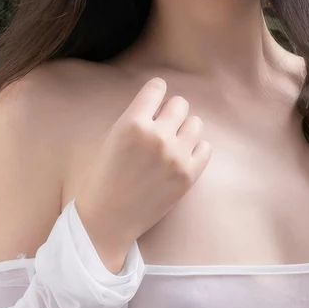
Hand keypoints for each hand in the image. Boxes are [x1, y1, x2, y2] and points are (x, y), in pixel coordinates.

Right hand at [73, 76, 211, 271]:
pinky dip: (196, 149)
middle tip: (161, 128)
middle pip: (180, 104)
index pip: (157, 87)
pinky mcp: (188, 175)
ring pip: (196, 123)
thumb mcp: (112, 139)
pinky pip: (205, 148)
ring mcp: (176, 156)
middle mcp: (157, 136)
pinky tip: (181, 157)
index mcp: (132, 123)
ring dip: (185, 130)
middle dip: (171, 113)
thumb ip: (136, 119)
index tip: (155, 103)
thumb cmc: (103, 178)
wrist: (108, 220)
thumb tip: (160, 106)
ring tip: (172, 144)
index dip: (156, 93)